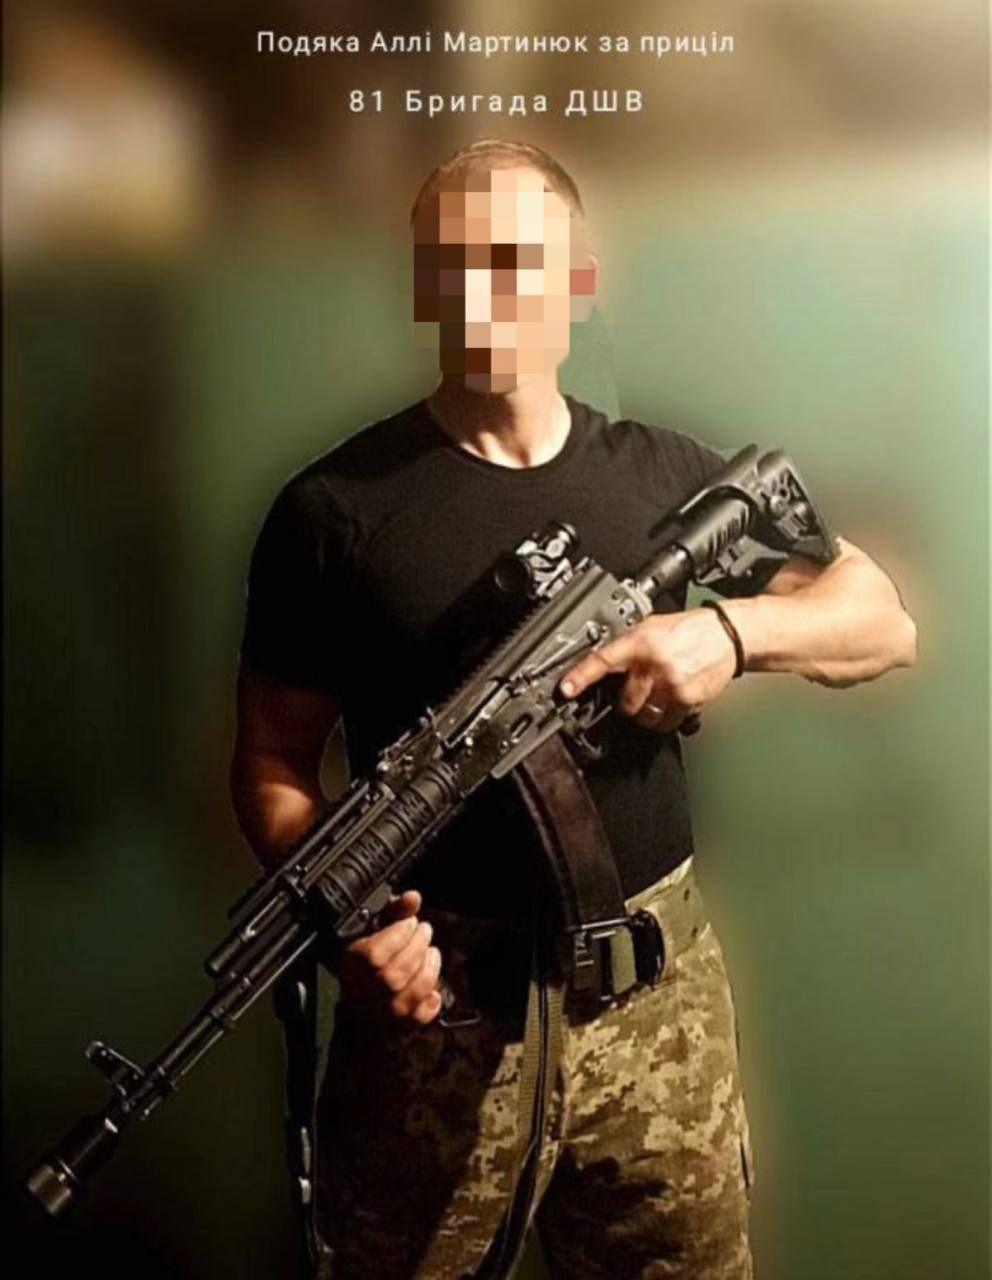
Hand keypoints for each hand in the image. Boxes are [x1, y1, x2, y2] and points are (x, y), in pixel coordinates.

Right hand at [337, 890, 442, 1026]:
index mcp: (351, 965)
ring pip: (410, 993)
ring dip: (429, 969)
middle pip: (395, 973)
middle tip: (425, 932)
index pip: (374, 955)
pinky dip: (431, 1000)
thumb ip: (394, 911)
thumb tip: (413, 897)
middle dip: (417, 947)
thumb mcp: (374, 930)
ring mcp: (382, 1011)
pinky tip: (431, 987)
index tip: (411, 923)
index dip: (398, 935)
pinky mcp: (400, 1027)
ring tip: (432, 953)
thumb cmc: (369, 962)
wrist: (361, 1009)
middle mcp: (364, 991)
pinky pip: (421, 1015)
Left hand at [559, 608, 737, 731]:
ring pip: (644, 717)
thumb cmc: (689, 630)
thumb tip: (604, 665)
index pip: (603, 660)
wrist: (727, 635)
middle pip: (624, 702)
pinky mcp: (688, 699)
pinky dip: (667, 718)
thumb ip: (628, 645)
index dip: (580, 677)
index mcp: (639, 642)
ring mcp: (670, 684)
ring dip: (647, 713)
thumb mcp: (652, 626)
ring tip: (658, 696)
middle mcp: (653, 664)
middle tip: (639, 690)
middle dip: (628, 701)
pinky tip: (674, 701)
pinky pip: (667, 723)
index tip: (566, 690)